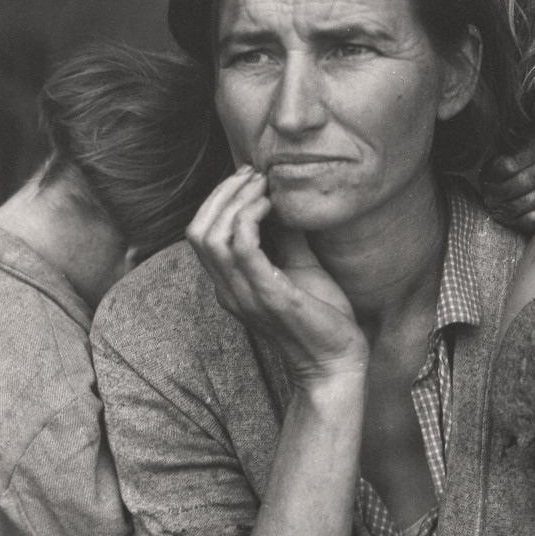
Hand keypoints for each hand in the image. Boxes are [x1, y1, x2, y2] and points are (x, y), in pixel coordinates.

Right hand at [186, 166, 367, 382]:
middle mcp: (228, 291)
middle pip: (197, 230)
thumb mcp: (300, 267)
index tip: (249, 178)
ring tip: (263, 185)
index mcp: (230, 285)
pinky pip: (242, 248)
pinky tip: (272, 206)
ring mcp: (244, 295)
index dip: (218, 199)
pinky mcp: (268, 296)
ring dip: (235, 200)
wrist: (337, 362)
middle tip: (254, 174)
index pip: (200, 234)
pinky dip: (251, 218)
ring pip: (211, 236)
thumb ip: (286, 237)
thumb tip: (285, 199)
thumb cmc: (321, 317)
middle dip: (222, 193)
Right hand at [481, 149, 534, 233]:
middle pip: (523, 181)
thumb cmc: (521, 168)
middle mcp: (491, 192)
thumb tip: (534, 128)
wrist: (517, 194)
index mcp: (490, 172)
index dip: (527, 160)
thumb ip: (518, 143)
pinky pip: (531, 220)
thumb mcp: (515, 151)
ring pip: (528, 201)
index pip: (508, 166)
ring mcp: (500, 210)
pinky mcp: (513, 224)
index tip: (534, 158)